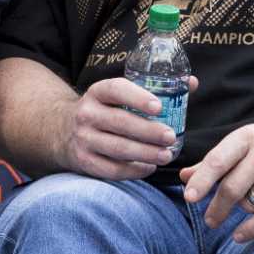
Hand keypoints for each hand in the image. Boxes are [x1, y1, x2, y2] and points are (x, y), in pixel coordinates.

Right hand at [62, 76, 191, 179]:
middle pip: (119, 123)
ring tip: (166, 155)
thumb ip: (152, 89)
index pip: (116, 90)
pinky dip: (133, 171)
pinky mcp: (84, 161)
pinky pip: (111, 169)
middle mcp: (87, 114)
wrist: (62, 131)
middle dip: (148, 132)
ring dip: (145, 154)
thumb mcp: (117, 95)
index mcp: (98, 92)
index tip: (159, 107)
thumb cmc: (105, 111)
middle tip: (170, 137)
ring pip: (117, 148)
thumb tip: (191, 83)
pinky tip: (149, 168)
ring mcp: (83, 139)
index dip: (137, 97)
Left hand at [180, 119, 253, 242]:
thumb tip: (186, 177)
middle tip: (209, 220)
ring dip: (241, 209)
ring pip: (248, 203)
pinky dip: (251, 229)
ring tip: (244, 205)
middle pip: (232, 187)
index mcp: (247, 137)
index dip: (202, 181)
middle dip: (216, 207)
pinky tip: (239, 236)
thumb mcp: (244, 143)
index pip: (218, 161)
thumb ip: (215, 161)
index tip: (190, 197)